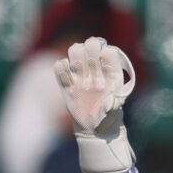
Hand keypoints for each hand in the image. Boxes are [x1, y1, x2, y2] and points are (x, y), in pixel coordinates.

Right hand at [54, 37, 135, 172]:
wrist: (93, 128)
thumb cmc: (106, 119)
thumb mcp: (113, 115)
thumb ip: (112, 106)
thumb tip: (109, 101)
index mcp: (111, 72)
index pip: (108, 50)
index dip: (105, 55)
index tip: (103, 69)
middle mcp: (96, 68)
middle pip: (91, 43)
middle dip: (89, 53)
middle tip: (90, 68)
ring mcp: (81, 73)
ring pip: (75, 49)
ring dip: (75, 58)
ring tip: (78, 73)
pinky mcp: (68, 81)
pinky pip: (59, 65)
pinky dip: (61, 69)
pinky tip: (68, 82)